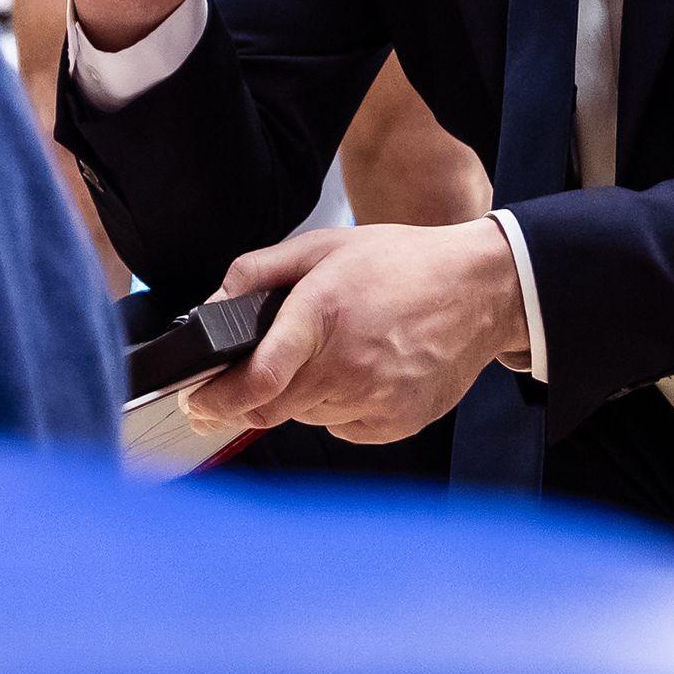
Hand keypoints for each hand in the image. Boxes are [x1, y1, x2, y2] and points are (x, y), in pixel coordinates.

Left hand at [180, 219, 526, 446]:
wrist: (478, 291)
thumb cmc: (400, 264)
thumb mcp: (322, 246)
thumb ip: (259, 271)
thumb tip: (212, 305)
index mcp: (322, 315)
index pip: (259, 378)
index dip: (216, 398)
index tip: (195, 400)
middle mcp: (348, 365)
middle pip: (269, 409)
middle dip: (239, 403)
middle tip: (222, 396)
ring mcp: (374, 400)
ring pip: (304, 416)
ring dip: (296, 397)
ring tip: (323, 357)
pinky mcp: (394, 424)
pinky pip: (340, 427)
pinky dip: (333, 407)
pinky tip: (356, 373)